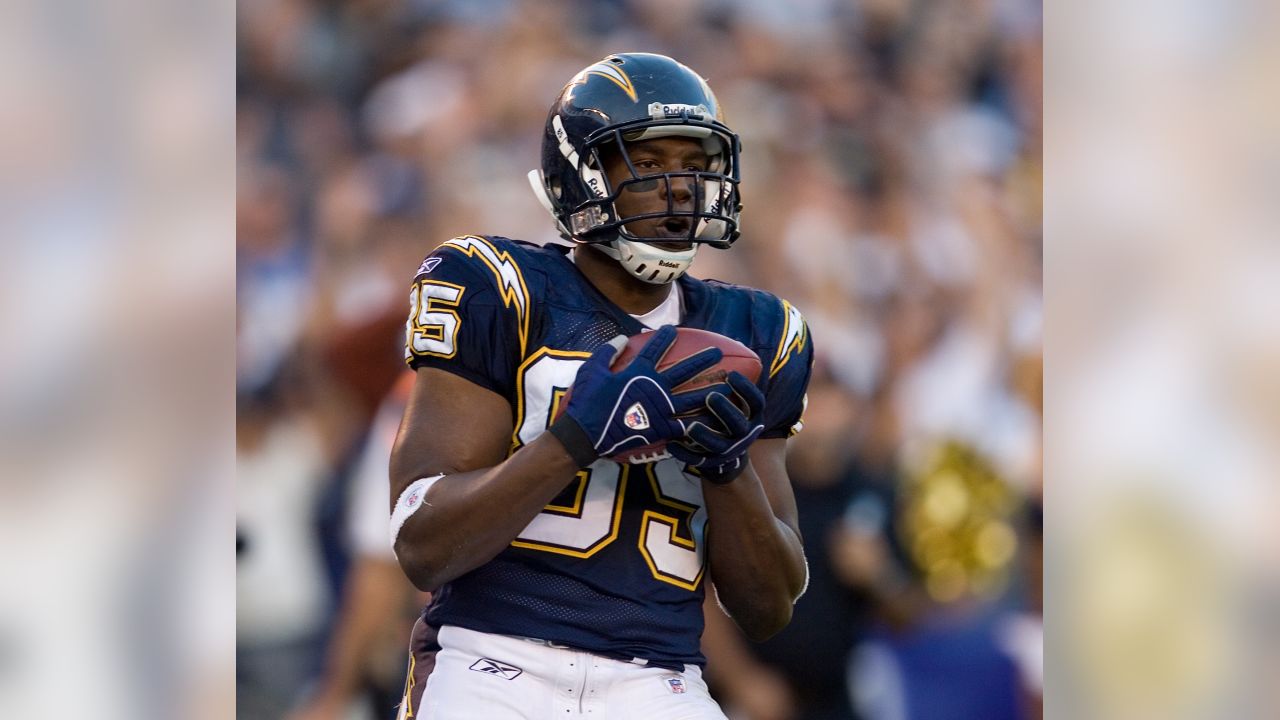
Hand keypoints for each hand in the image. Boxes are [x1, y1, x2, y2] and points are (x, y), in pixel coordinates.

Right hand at [550, 325, 723, 465]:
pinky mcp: (660, 429)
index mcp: (638, 372)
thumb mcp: (592, 370)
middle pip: (684, 371)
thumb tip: (623, 339)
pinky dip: (697, 424)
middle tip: (717, 353)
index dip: (665, 337)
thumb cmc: (587, 401)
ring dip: (709, 390)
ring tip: (726, 386)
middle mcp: (654, 388)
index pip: (656, 349)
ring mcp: (660, 410)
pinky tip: (711, 421)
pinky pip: (683, 427)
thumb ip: (609, 352)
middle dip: (702, 360)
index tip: (673, 329)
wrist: (586, 434)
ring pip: (691, 399)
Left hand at [670, 371, 764, 483]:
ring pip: (718, 444)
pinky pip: (698, 460)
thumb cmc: (725, 417)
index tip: (731, 374)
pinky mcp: (712, 464)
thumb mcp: (736, 401)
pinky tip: (671, 444)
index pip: (756, 401)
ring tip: (690, 426)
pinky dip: (685, 452)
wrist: (727, 458)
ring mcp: (729, 451)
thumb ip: (732, 381)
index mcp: (752, 415)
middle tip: (710, 396)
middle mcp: (744, 433)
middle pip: (738, 423)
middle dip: (725, 410)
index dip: (745, 389)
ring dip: (705, 435)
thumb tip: (731, 342)